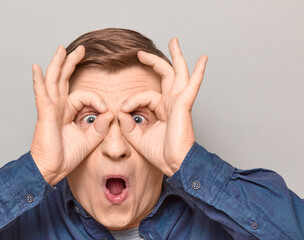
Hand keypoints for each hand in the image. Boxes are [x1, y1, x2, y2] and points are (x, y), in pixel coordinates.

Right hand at [30, 46, 112, 185]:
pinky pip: (41, 94)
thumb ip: (101, 127)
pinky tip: (36, 68)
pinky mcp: (45, 114)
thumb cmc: (67, 156)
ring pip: (54, 80)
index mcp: (68, 112)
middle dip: (72, 63)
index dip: (97, 100)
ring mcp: (50, 108)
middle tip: (80, 49)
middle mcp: (58, 107)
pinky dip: (38, 81)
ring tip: (62, 49)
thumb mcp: (90, 140)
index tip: (105, 111)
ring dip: (58, 64)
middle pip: (64, 79)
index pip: (84, 95)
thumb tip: (110, 113)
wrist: (52, 169)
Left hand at [118, 38, 207, 176]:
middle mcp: (171, 102)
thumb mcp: (136, 136)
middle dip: (154, 61)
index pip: (145, 95)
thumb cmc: (160, 153)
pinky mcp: (184, 105)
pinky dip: (197, 73)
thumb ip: (126, 123)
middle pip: (165, 75)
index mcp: (162, 109)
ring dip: (176, 57)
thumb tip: (119, 110)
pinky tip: (203, 60)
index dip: (131, 100)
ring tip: (174, 41)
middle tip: (141, 53)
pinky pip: (191, 86)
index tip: (122, 110)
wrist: (175, 164)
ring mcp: (179, 102)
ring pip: (178, 74)